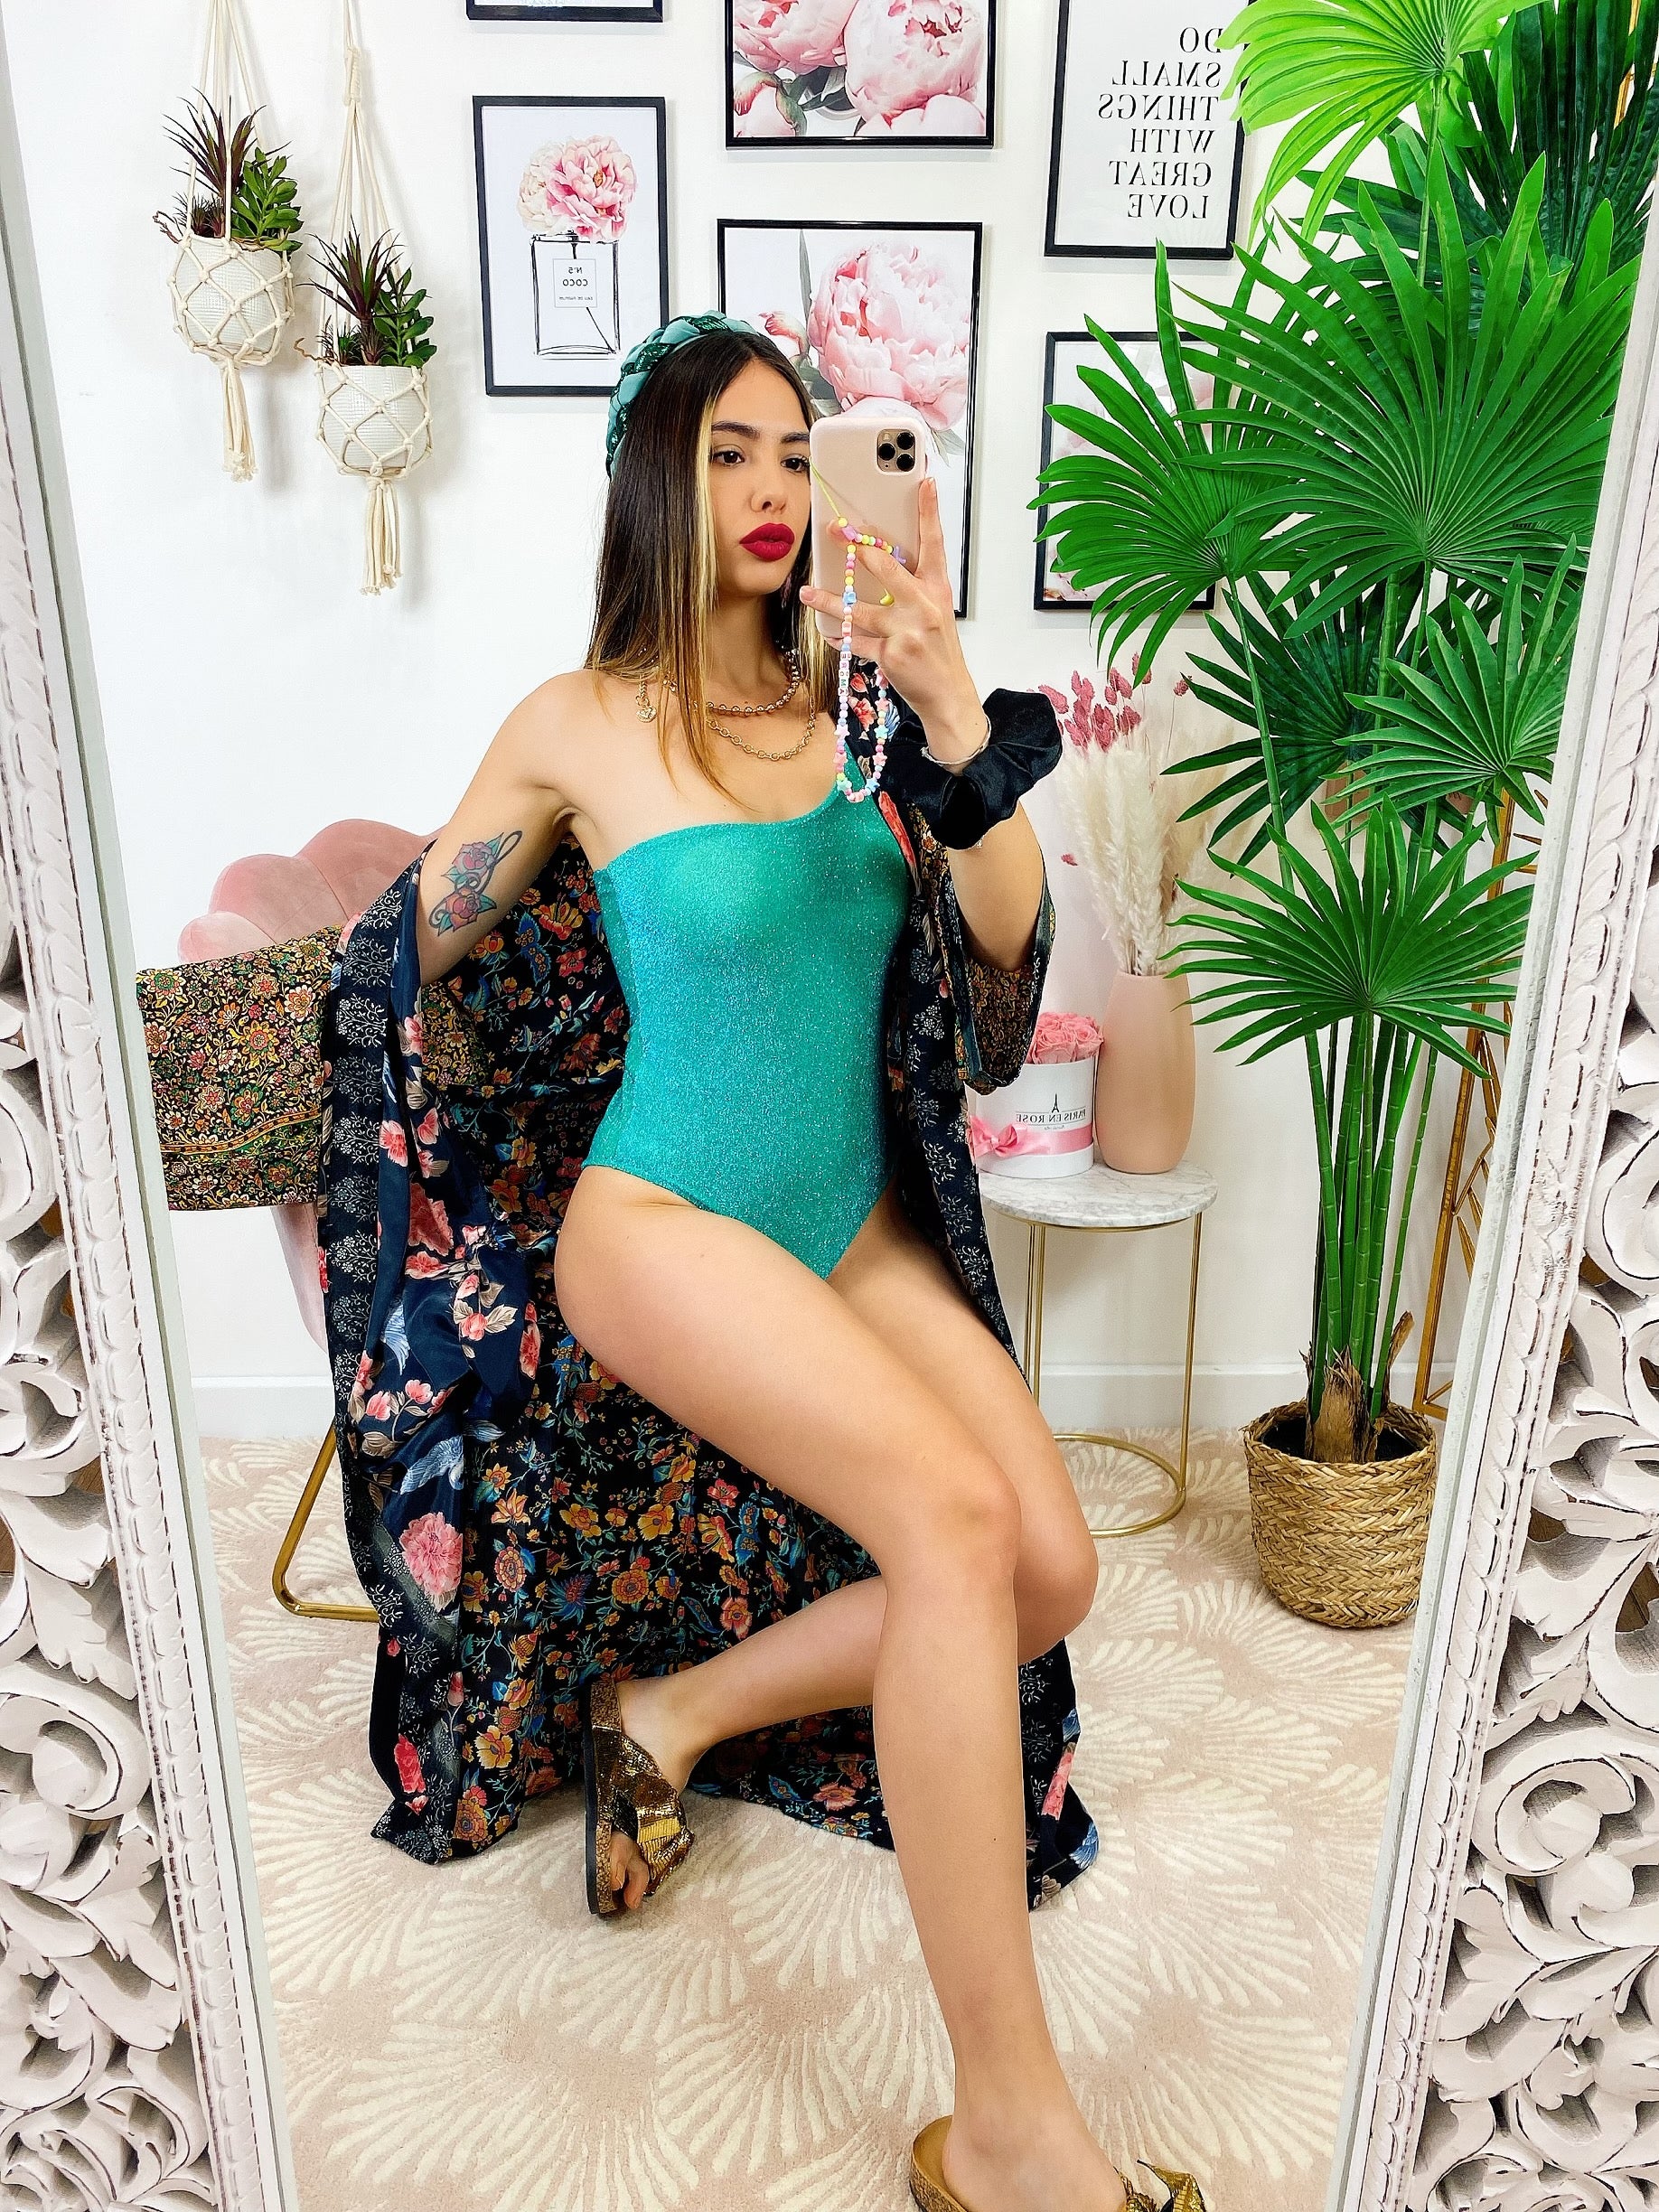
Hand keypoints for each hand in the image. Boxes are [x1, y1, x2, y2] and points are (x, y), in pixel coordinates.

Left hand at [800, 474, 985, 765]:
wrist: (948, 695)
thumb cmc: (937, 649)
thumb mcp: (935, 611)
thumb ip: (912, 586)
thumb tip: (876, 560)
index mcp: (937, 588)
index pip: (934, 542)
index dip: (929, 511)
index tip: (924, 482)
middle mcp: (924, 604)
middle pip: (887, 567)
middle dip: (858, 548)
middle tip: (836, 531)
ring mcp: (908, 630)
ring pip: (861, 608)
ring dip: (830, 601)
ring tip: (809, 592)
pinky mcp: (892, 653)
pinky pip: (857, 641)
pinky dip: (840, 637)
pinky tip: (828, 632)